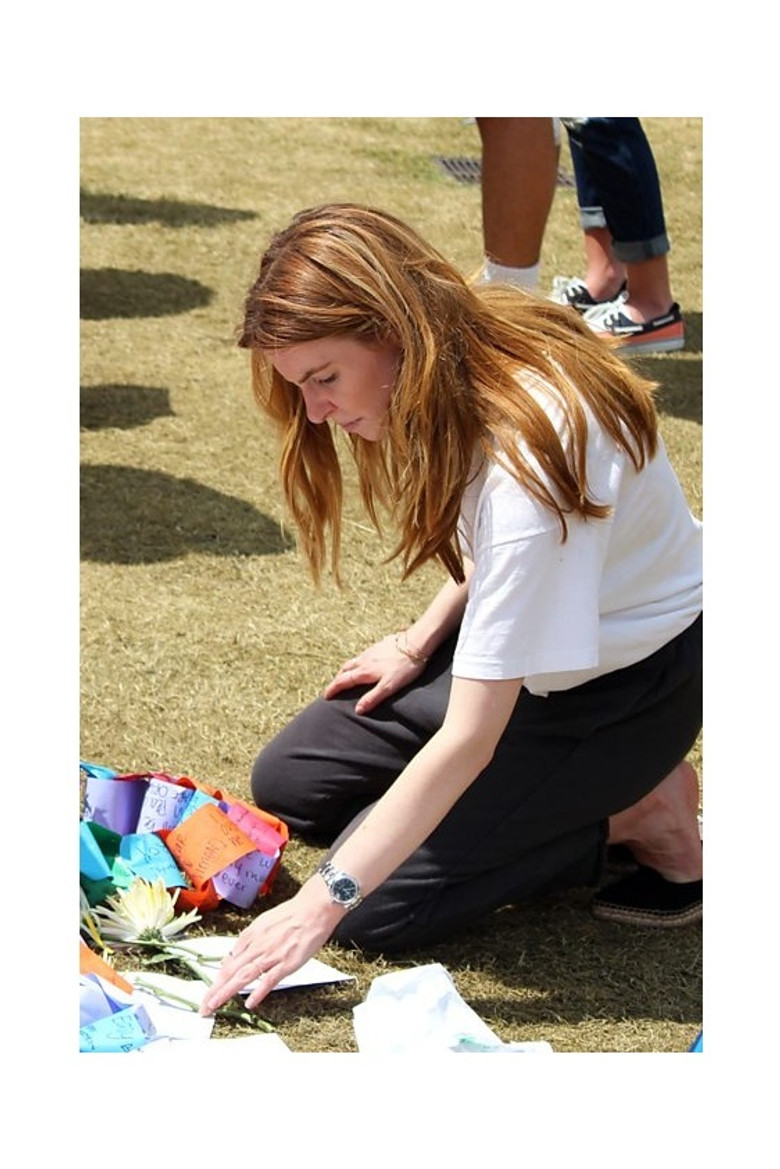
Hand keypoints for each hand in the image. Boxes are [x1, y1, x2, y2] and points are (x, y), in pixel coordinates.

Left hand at [199, 886, 341, 1014]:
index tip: (209, 993)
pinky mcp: (288, 963)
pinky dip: (259, 992)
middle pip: (231, 972)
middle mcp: (258, 946)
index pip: (229, 962)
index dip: (217, 980)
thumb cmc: (291, 915)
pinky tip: (249, 1003)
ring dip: (226, 993)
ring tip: (214, 1006)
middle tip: (204, 1008)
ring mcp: (272, 955)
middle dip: (215, 991)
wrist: (314, 908)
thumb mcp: (263, 923)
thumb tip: (234, 957)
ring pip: (244, 976)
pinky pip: (270, 979)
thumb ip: (248, 941)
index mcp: (251, 936)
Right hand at [323, 633, 426, 713]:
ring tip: (347, 675)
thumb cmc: (405, 666)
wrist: (417, 642)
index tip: (326, 696)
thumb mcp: (389, 686)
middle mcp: (364, 660)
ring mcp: (371, 650)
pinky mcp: (380, 645)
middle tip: (334, 687)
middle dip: (337, 679)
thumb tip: (357, 710)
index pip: (343, 681)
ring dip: (347, 669)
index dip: (333, 689)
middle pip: (345, 669)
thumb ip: (373, 698)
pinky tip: (366, 663)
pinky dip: (358, 662)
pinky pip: (363, 655)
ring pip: (354, 661)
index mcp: (364, 671)